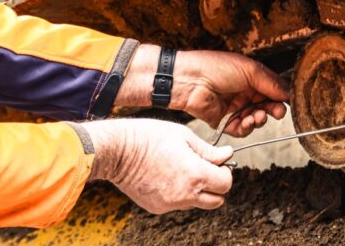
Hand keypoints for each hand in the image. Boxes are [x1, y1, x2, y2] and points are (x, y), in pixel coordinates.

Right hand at [83, 118, 232, 213]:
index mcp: (195, 175)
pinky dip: (179, 194)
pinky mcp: (157, 208)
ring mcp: (170, 204)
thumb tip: (227, 155)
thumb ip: (209, 150)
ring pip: (197, 203)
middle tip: (207, 169)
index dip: (225, 172)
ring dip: (198, 191)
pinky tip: (167, 176)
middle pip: (216, 201)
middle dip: (216, 186)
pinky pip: (177, 204)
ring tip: (183, 170)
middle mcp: (184, 195)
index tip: (218, 163)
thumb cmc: (149, 137)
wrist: (117, 151)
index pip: (226, 184)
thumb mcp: (184, 136)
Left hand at [118, 45, 288, 136]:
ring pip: (255, 119)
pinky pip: (240, 129)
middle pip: (266, 105)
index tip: (286, 102)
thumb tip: (288, 93)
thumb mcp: (250, 70)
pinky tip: (247, 121)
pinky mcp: (223, 121)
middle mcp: (243, 92)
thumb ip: (271, 83)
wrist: (189, 80)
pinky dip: (246, 127)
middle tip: (276, 113)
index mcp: (250, 77)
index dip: (280, 97)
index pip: (272, 89)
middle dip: (273, 110)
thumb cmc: (216, 68)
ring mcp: (234, 107)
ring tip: (258, 116)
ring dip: (260, 119)